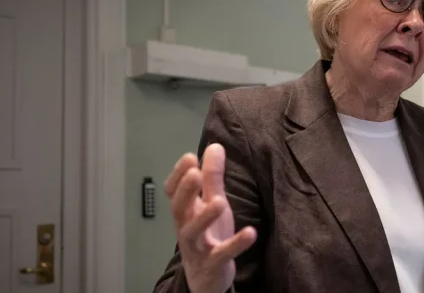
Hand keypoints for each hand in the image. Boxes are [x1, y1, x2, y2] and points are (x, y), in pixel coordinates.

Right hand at [164, 144, 256, 292]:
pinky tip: (250, 232)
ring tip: (219, 201)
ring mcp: (197, 248)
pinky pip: (222, 254)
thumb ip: (212, 177)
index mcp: (185, 211)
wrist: (207, 277)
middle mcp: (186, 228)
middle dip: (185, 191)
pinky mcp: (213, 264)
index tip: (189, 157)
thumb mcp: (212, 203)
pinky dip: (236, 244)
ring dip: (205, 217)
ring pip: (193, 233)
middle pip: (178, 209)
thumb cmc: (208, 234)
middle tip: (195, 173)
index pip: (173, 192)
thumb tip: (215, 146)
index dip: (178, 176)